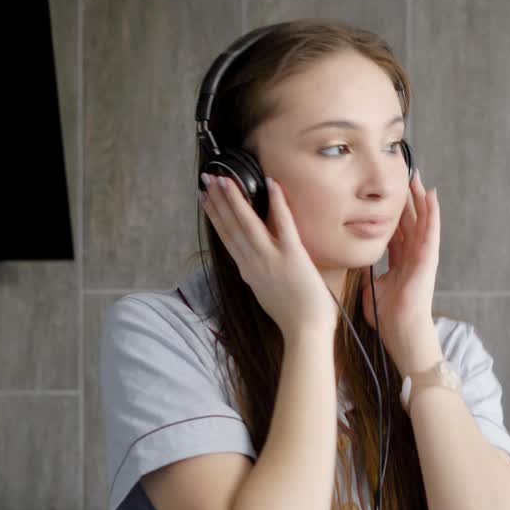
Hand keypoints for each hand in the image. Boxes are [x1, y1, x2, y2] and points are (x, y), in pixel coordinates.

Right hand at [200, 173, 338, 336]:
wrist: (305, 331)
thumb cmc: (291, 316)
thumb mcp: (264, 293)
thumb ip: (257, 275)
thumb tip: (251, 264)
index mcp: (247, 270)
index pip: (226, 237)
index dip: (215, 216)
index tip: (205, 198)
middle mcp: (254, 262)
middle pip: (232, 226)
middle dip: (218, 201)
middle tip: (208, 178)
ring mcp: (271, 258)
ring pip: (249, 223)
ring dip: (236, 199)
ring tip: (226, 179)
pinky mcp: (292, 256)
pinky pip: (284, 225)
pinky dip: (277, 204)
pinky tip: (270, 184)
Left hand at [360, 170, 440, 367]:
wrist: (401, 330)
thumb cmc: (388, 315)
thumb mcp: (373, 286)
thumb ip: (368, 272)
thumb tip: (355, 261)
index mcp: (400, 260)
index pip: (396, 229)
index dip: (391, 211)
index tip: (385, 194)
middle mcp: (413, 254)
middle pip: (410, 220)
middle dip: (406, 198)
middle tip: (402, 175)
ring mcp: (423, 255)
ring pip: (423, 219)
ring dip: (420, 198)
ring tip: (417, 177)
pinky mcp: (429, 258)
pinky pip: (431, 230)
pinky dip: (433, 212)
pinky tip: (431, 195)